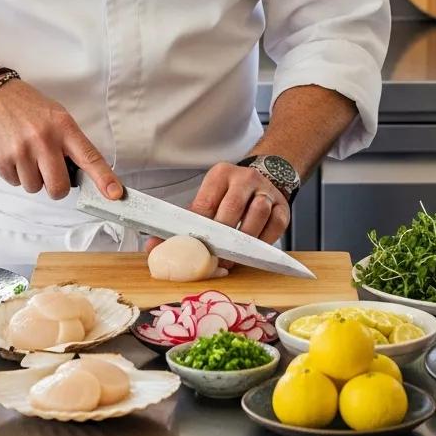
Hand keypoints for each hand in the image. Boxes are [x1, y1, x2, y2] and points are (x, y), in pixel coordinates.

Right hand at [0, 79, 122, 201]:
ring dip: (32, 178)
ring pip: (34, 188)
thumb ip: (69, 143)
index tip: (115, 194)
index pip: (89, 157)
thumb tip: (81, 174)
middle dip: (56, 188)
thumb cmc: (27, 106)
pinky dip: (14, 174)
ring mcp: (21, 151)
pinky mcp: (0, 159)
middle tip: (50, 175)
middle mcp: (43, 140)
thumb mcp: (56, 115)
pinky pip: (14, 183)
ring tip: (26, 155)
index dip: (104, 178)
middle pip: (58, 186)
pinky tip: (12, 154)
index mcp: (63, 126)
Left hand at [144, 162, 289, 259]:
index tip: (194, 249)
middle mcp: (245, 178)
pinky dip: (263, 242)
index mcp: (220, 174)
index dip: (199, 229)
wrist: (264, 178)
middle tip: (214, 261)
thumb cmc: (228, 196)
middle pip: (232, 208)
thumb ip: (182, 225)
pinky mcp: (283, 206)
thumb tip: (152, 249)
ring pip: (257, 214)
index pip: (206, 203)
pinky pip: (275, 226)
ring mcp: (266, 191)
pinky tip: (252, 252)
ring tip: (232, 260)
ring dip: (244, 242)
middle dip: (222, 239)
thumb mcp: (206, 201)